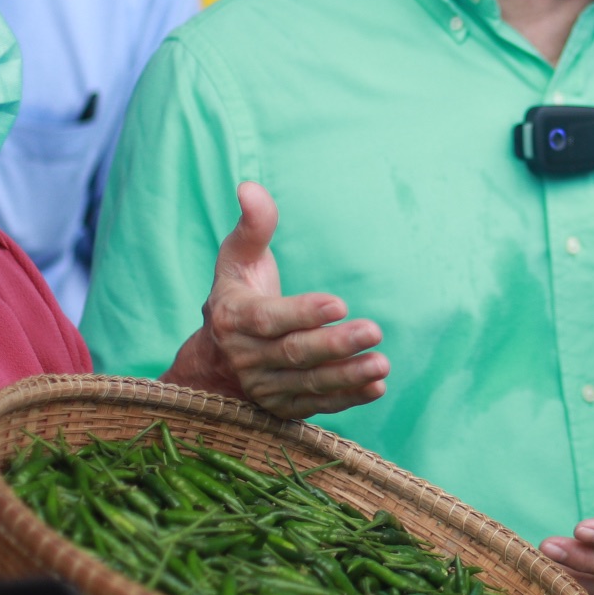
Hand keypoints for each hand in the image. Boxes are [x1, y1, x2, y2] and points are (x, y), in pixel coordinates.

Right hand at [168, 183, 388, 419]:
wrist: (211, 363)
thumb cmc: (236, 295)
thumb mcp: (237, 259)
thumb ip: (253, 226)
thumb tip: (250, 186)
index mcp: (234, 317)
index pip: (270, 318)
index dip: (303, 312)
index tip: (340, 303)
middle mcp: (247, 357)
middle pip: (294, 353)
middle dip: (335, 344)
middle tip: (374, 330)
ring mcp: (264, 387)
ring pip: (308, 384)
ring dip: (347, 376)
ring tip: (382, 364)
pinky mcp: (282, 407)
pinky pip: (316, 406)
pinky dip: (347, 400)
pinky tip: (376, 387)